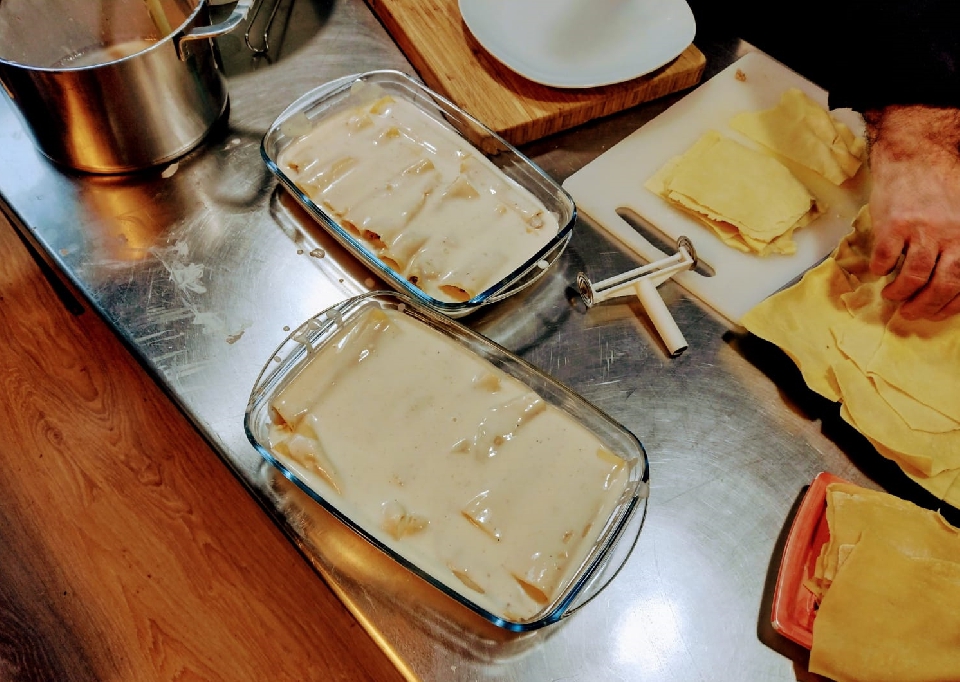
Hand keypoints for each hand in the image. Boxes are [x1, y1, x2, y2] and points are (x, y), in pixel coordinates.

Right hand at [866, 105, 959, 320]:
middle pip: (940, 285)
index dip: (949, 305)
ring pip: (912, 277)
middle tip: (911, 313)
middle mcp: (949, 235)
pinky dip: (880, 270)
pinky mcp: (892, 225)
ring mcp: (920, 230)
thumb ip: (958, 243)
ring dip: (900, 293)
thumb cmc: (940, 182)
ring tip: (892, 296)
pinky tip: (879, 271)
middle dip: (924, 306)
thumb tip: (948, 277)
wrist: (916, 152)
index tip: (936, 312)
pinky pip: (884, 259)